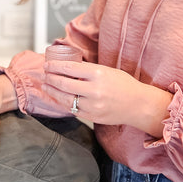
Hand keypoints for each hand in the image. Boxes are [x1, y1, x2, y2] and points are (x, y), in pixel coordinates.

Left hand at [43, 59, 172, 136]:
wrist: (138, 105)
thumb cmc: (124, 85)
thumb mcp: (107, 70)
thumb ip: (88, 69)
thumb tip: (68, 66)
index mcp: (98, 74)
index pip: (70, 68)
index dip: (55, 66)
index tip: (47, 64)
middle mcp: (94, 89)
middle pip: (64, 83)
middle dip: (50, 77)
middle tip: (44, 74)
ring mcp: (93, 105)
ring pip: (65, 98)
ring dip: (52, 91)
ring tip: (46, 85)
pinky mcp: (92, 116)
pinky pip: (72, 109)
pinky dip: (62, 102)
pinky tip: (58, 97)